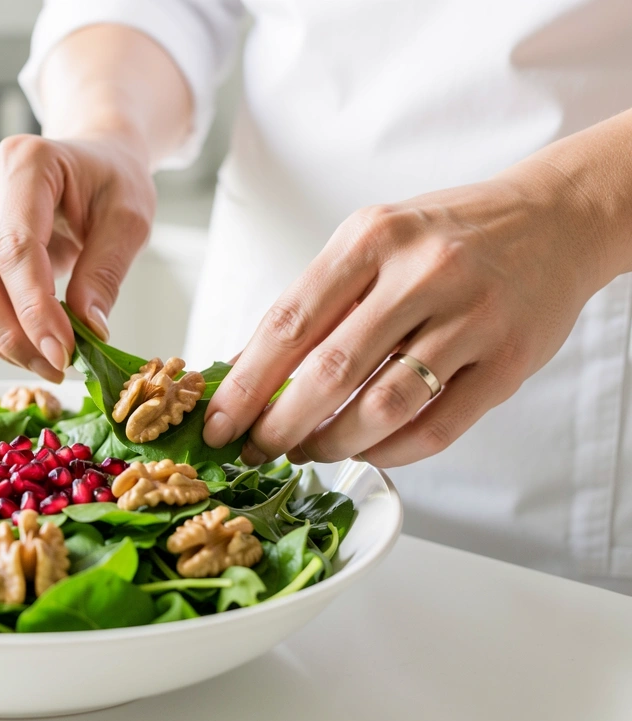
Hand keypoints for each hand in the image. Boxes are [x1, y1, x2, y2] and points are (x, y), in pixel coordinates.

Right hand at [0, 133, 155, 381]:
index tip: (62, 353)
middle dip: (11, 332)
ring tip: (44, 364)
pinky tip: (28, 347)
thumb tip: (89, 330)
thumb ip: (105, 271)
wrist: (94, 157)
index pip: (16, 246)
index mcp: (25, 161)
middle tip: (53, 368)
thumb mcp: (129, 219)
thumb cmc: (113, 181)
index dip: (34, 307)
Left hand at [202, 171, 614, 467]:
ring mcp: (471, 318)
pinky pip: (437, 427)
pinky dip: (389, 451)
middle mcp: (422, 273)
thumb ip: (312, 304)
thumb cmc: (444, 237)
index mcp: (371, 239)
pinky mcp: (510, 362)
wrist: (554, 218)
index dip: (244, 384)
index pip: (289, 323)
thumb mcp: (370, 244)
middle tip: (254, 448)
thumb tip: (243, 370)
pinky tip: (364, 449)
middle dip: (278, 424)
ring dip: (331, 442)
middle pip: (329, 372)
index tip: (216, 423)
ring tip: (306, 449)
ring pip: (382, 406)